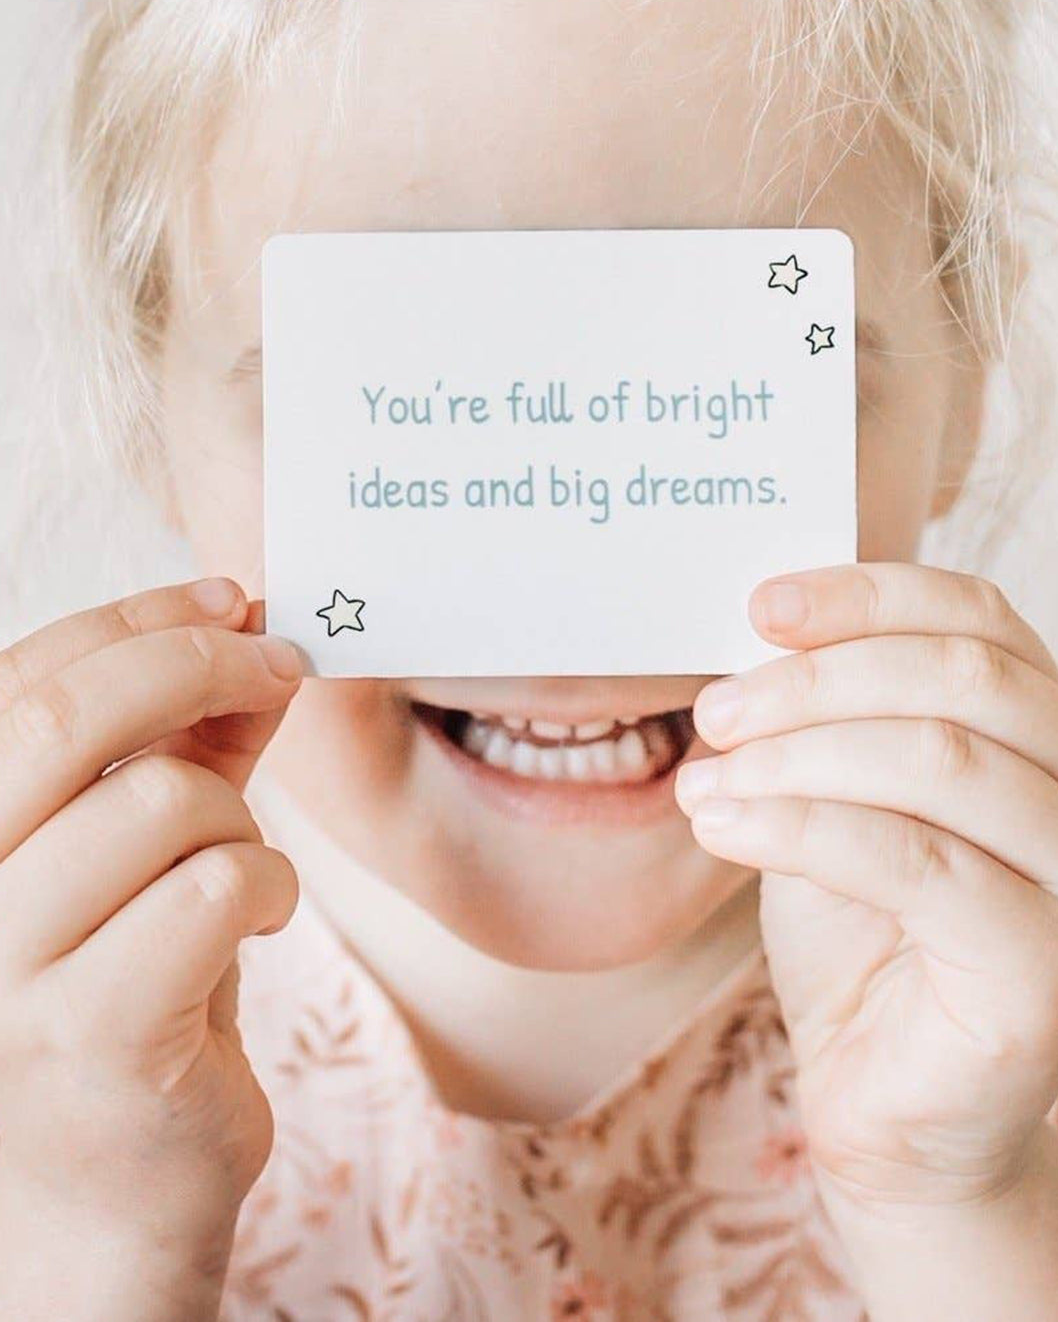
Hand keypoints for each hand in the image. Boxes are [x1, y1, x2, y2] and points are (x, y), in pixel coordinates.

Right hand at [0, 578, 303, 1318]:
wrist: (105, 1209)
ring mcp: (0, 972)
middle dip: (195, 660)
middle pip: (65, 714)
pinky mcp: (86, 1038)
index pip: (21, 676)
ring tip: (240, 871)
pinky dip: (263, 886)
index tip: (231, 599)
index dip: (135, 616)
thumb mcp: (137, 858)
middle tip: (280, 662)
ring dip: (238, 818)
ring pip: (160, 800)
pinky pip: (212, 889)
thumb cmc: (127, 1010)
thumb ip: (178, 749)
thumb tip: (249, 634)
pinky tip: (258, 921)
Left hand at [674, 563, 1057, 1214]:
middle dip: (817, 679)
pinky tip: (722, 827)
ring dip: (796, 754)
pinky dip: (798, 827)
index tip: (761, 605)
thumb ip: (826, 717)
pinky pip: (912, 860)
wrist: (890, 1110)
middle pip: (961, 676)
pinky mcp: (1053, 964)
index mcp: (1047, 730)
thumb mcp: (833, 797)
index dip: (867, 595)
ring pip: (938, 759)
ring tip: (706, 777)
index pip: (977, 618)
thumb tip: (759, 633)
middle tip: (715, 710)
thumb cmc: (860, 940)